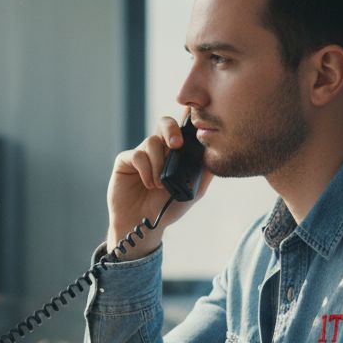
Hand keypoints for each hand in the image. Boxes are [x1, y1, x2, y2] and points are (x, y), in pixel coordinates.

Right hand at [105, 115, 212, 260]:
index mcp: (176, 152)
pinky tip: (149, 184)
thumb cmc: (168, 208)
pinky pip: (137, 155)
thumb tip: (217, 153)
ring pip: (152, 142)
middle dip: (172, 130)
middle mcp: (159, 149)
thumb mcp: (194, 191)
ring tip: (159, 185)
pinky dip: (146, 170)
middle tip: (177, 145)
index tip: (196, 124)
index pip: (183, 128)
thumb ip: (205, 172)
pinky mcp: (125, 160)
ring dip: (159, 164)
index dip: (188, 119)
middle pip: (165, 123)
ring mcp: (142, 153)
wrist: (144, 224)